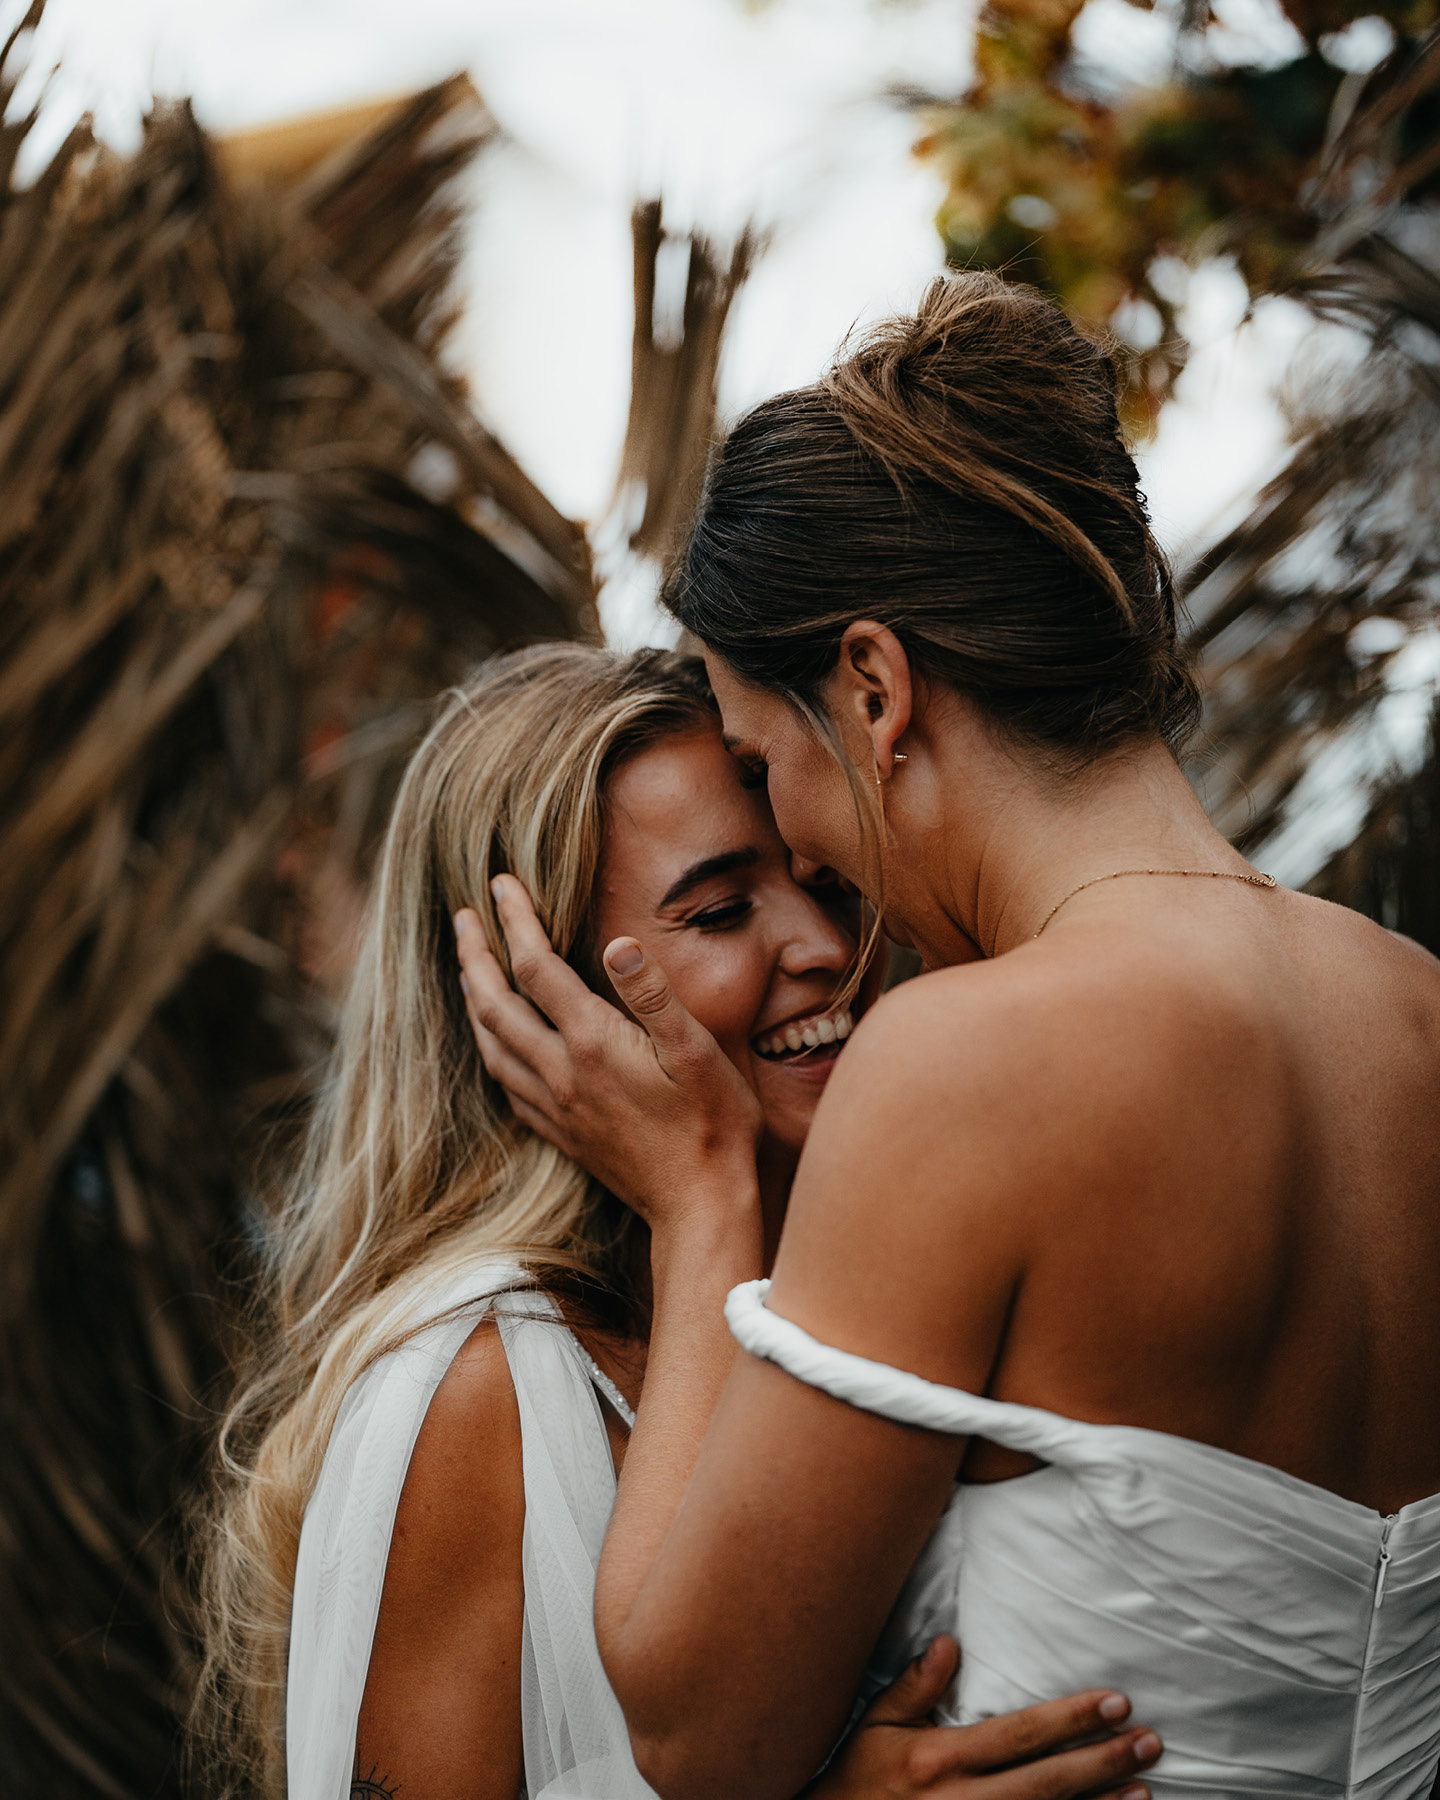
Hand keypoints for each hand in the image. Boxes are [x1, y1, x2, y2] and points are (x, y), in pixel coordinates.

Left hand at [455, 877, 761, 1224]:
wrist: (699, 1205)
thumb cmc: (713, 1123)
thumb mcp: (697, 1051)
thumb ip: (654, 995)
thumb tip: (618, 943)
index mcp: (593, 1042)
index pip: (537, 967)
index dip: (515, 920)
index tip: (501, 882)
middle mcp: (562, 1072)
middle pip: (496, 1004)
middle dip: (475, 955)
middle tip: (462, 917)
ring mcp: (556, 1106)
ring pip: (491, 1045)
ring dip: (473, 1000)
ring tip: (468, 969)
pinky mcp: (561, 1132)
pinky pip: (505, 1083)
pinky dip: (490, 1049)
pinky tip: (495, 1042)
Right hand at [810, 1638, 1159, 1799]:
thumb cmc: (857, 1780)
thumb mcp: (875, 1727)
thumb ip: (914, 1686)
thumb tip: (951, 1643)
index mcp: (938, 1759)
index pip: (1018, 1734)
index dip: (1070, 1719)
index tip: (1114, 1702)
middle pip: (1046, 1782)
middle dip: (1101, 1761)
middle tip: (1149, 1741)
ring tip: (1144, 1789)